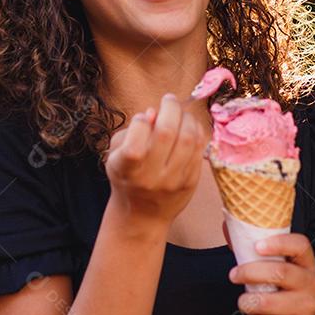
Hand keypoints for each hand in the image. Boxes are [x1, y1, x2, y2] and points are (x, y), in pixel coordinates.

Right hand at [104, 93, 204, 230]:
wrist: (142, 215)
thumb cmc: (127, 177)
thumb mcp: (115, 156)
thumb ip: (128, 133)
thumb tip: (152, 113)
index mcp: (126, 170)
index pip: (135, 141)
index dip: (140, 122)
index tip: (142, 118)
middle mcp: (150, 177)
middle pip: (167, 133)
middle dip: (170, 108)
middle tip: (168, 100)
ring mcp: (173, 181)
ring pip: (189, 138)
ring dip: (186, 118)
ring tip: (179, 113)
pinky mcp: (191, 182)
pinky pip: (200, 149)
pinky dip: (196, 131)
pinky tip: (188, 126)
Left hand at [228, 233, 314, 314]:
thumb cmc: (276, 291)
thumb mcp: (270, 268)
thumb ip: (251, 248)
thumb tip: (227, 226)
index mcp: (306, 262)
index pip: (300, 245)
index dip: (279, 243)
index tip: (257, 246)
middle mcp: (312, 283)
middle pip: (280, 272)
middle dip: (249, 273)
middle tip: (233, 275)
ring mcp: (308, 308)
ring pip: (267, 302)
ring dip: (246, 302)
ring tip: (245, 302)